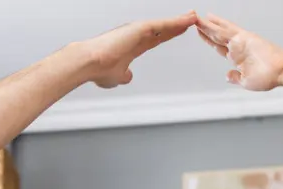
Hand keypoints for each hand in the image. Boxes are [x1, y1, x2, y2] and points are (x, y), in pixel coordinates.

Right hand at [78, 12, 197, 88]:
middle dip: (176, 26)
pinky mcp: (139, 29)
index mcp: (132, 46)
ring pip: (164, 25)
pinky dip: (176, 22)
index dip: (167, 35)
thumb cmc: (98, 70)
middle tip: (190, 20)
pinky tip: (187, 21)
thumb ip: (124, 75)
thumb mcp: (116, 77)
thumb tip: (128, 77)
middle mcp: (135, 36)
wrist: (89, 63)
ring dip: (179, 21)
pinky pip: (163, 25)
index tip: (178, 32)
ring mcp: (137, 31)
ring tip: (193, 17)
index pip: (154, 39)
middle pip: (162, 30)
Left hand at [195, 14, 282, 90]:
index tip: (201, 35)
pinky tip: (209, 18)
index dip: (209, 41)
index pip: (219, 47)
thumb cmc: (269, 77)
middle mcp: (237, 47)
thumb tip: (228, 76)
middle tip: (194, 21)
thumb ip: (236, 77)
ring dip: (207, 25)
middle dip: (205, 29)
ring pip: (219, 30)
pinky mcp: (245, 36)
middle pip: (217, 36)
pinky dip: (218, 22)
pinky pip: (228, 28)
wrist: (282, 71)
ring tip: (196, 18)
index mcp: (237, 58)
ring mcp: (241, 41)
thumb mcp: (246, 81)